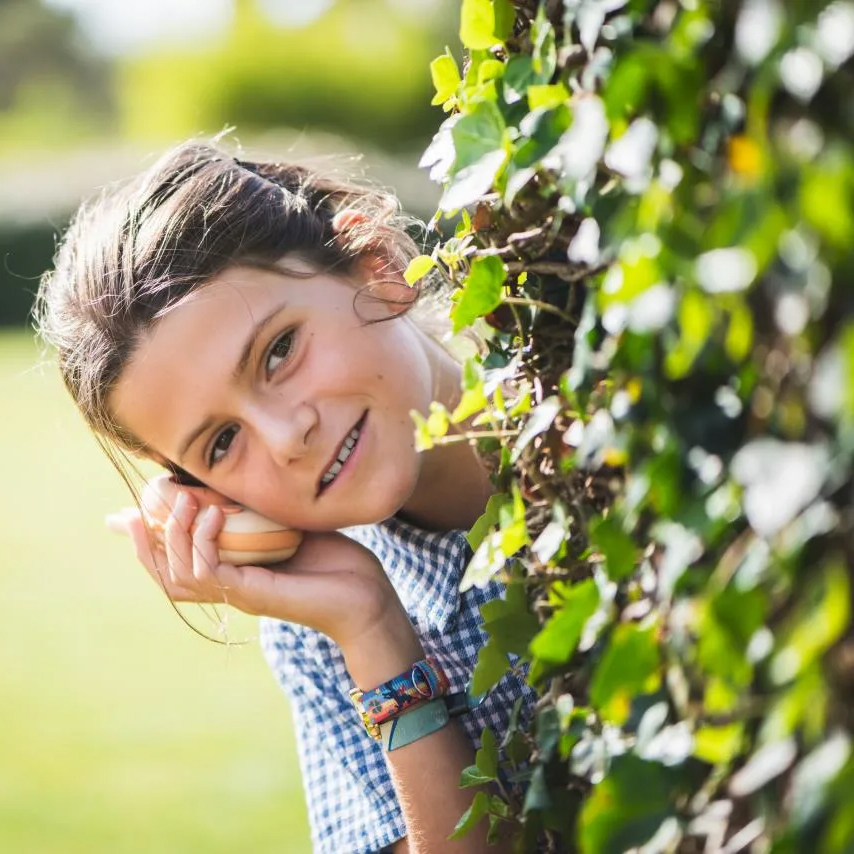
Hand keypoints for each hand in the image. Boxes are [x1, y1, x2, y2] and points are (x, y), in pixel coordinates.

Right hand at [106, 489, 407, 649]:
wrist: (366, 596)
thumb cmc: (333, 560)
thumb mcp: (287, 525)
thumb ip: (257, 511)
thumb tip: (239, 485)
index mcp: (232, 573)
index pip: (174, 565)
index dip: (146, 542)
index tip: (126, 513)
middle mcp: (229, 587)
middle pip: (164, 575)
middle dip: (145, 542)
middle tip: (137, 509)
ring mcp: (238, 594)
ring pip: (179, 575)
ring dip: (172, 536)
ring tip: (182, 501)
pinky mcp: (252, 595)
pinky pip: (210, 571)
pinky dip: (204, 541)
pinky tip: (212, 513)